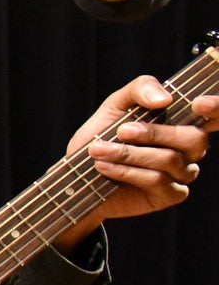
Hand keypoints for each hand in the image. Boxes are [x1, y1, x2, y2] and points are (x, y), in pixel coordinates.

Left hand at [54, 76, 216, 250]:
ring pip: (170, 160)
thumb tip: (164, 99)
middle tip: (121, 131)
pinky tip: (104, 167)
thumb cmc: (102, 135)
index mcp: (183, 121)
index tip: (199, 103)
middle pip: (194, 138)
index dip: (216, 108)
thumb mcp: (116, 105)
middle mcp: (190, 146)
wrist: (79, 173)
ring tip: (99, 151)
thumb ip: (140, 89)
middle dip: (154, 133)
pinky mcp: (170, 195)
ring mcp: (183, 172)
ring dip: (129, 154)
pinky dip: (127, 172)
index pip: (215, 114)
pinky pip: (158, 181)